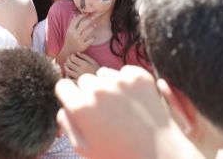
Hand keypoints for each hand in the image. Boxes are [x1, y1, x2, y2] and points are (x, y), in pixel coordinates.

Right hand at [55, 66, 195, 158]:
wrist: (160, 154)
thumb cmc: (119, 155)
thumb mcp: (84, 148)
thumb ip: (67, 125)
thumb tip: (63, 106)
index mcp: (80, 107)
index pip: (62, 85)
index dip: (70, 96)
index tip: (79, 104)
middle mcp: (98, 89)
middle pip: (84, 80)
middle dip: (90, 92)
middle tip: (104, 111)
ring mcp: (119, 80)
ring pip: (104, 75)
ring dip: (108, 86)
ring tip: (121, 108)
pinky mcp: (139, 75)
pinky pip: (123, 71)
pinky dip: (127, 83)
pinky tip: (133, 101)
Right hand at [60, 14, 95, 58]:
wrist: (68, 51)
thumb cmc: (69, 39)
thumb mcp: (69, 31)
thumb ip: (72, 22)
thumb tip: (75, 14)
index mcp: (70, 30)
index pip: (76, 20)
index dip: (82, 16)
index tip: (87, 13)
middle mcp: (74, 35)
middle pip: (83, 25)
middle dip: (89, 20)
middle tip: (93, 17)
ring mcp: (79, 40)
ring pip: (87, 32)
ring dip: (92, 28)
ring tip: (95, 25)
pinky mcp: (83, 46)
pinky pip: (90, 41)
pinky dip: (93, 38)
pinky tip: (94, 36)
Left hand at [65, 52, 99, 80]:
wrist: (101, 82)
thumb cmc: (97, 71)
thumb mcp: (93, 62)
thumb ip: (85, 57)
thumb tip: (77, 53)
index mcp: (84, 65)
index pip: (73, 58)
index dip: (71, 56)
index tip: (72, 55)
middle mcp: (81, 71)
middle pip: (69, 64)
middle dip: (67, 60)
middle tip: (68, 59)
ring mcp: (78, 77)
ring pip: (68, 71)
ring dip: (65, 67)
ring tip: (66, 65)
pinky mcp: (77, 83)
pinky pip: (69, 79)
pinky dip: (67, 75)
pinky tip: (67, 73)